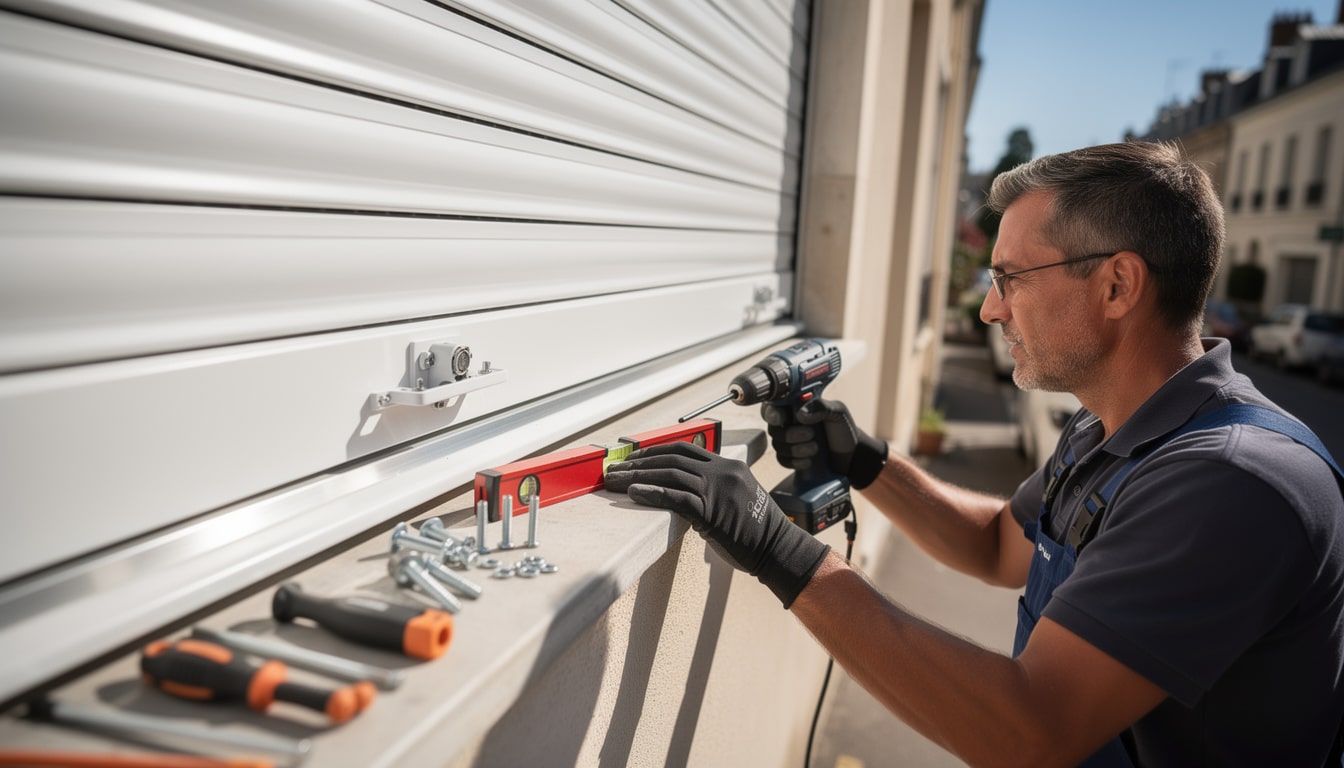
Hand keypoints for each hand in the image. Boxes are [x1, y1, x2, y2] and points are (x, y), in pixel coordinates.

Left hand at [604, 441, 828, 607]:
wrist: (778, 550)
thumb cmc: (756, 532)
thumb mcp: (737, 499)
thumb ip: (713, 490)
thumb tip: (682, 491)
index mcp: (728, 466)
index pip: (684, 449)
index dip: (655, 452)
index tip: (633, 458)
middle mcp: (723, 472)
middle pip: (672, 458)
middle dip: (639, 462)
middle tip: (615, 468)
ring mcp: (718, 490)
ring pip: (670, 474)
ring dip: (637, 476)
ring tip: (615, 480)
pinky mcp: (713, 511)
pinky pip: (676, 498)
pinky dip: (652, 493)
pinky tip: (634, 493)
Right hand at [761, 398, 887, 488]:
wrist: (852, 455)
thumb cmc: (844, 429)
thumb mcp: (838, 413)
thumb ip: (821, 407)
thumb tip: (800, 414)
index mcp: (797, 406)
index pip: (774, 405)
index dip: (772, 413)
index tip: (781, 419)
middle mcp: (788, 423)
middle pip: (773, 428)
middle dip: (791, 435)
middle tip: (812, 435)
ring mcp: (788, 441)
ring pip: (777, 445)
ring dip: (796, 450)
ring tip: (815, 449)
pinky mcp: (790, 458)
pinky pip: (782, 460)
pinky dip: (795, 462)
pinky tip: (809, 462)